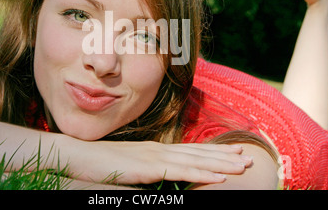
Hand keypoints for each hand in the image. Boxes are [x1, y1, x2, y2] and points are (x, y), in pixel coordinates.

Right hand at [67, 140, 251, 184]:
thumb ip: (146, 170)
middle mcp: (159, 150)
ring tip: (244, 165)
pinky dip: (203, 173)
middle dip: (225, 155)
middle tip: (249, 156)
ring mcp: (154, 157)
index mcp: (155, 150)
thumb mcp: (127, 167)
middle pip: (198, 152)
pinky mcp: (148, 168)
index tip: (233, 151)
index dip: (213, 151)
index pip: (190, 150)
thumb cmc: (99, 162)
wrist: (78, 154)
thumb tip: (160, 176)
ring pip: (196, 161)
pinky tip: (220, 176)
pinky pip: (181, 172)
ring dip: (222, 163)